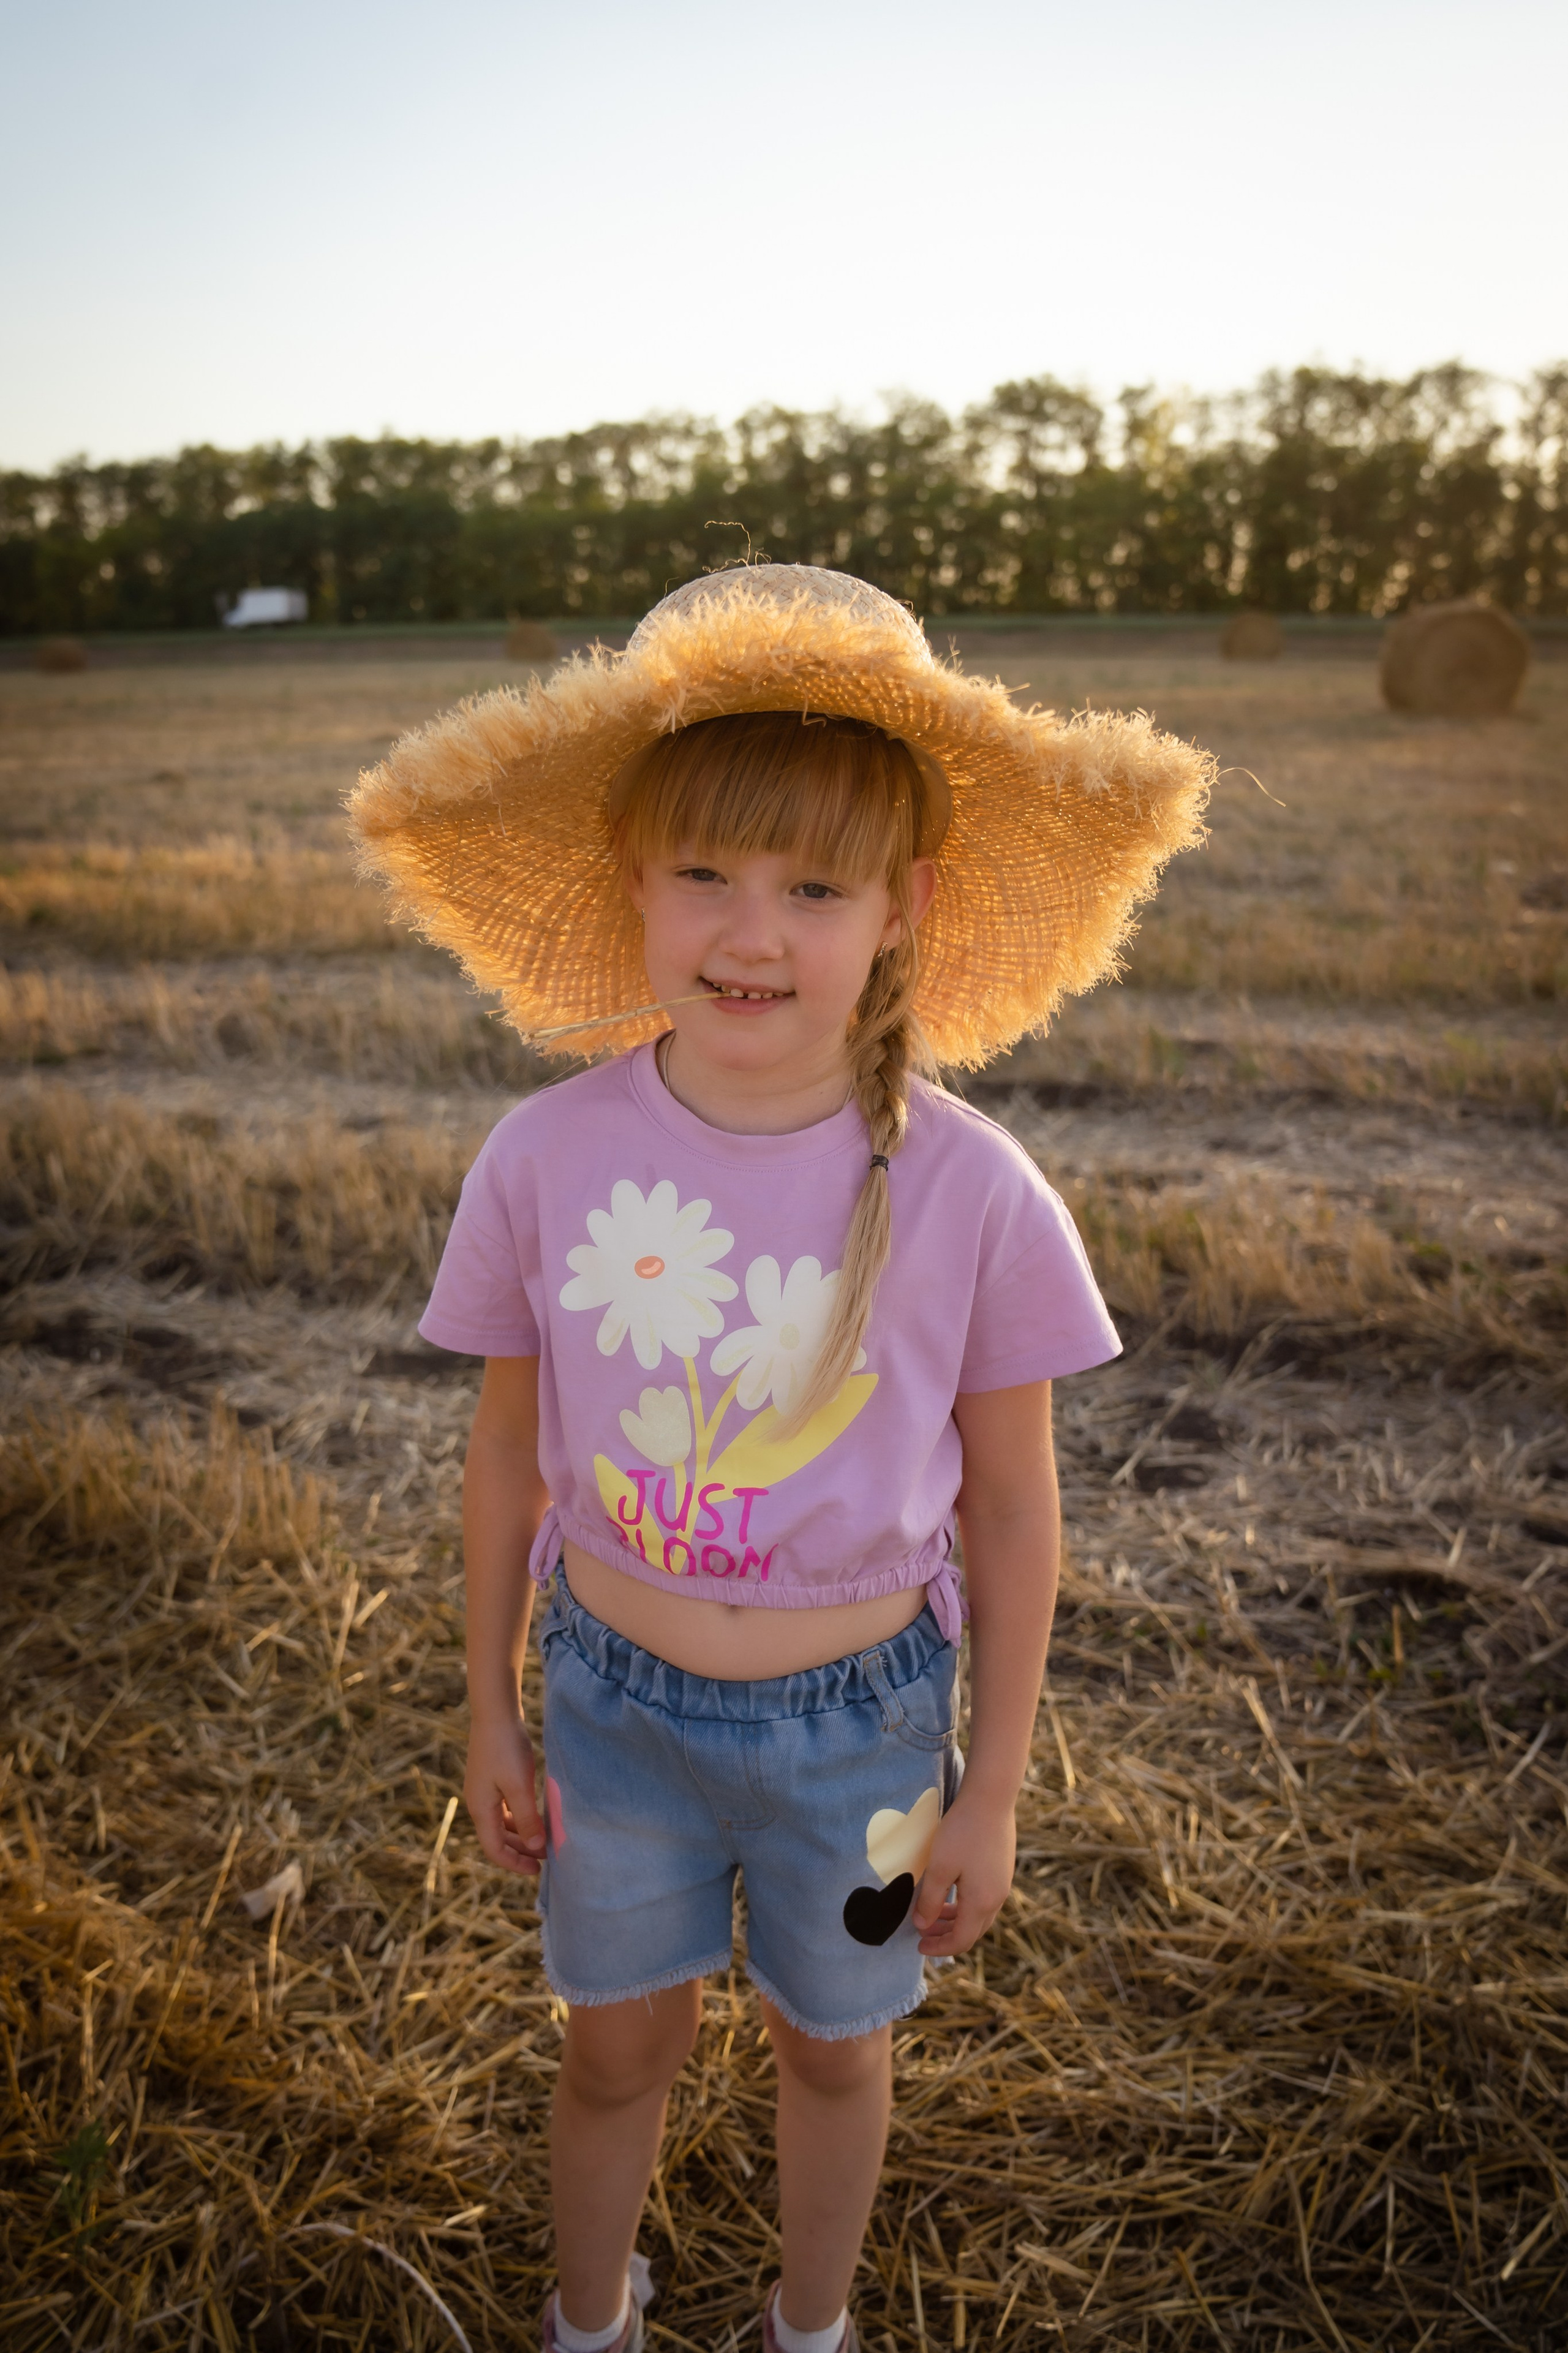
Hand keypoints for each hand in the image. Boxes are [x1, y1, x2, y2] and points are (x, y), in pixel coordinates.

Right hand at [465, 1710, 546, 1875]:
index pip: (494, 1850)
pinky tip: (535, 1816)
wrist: (495, 1712)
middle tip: (546, 1857)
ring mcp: (483, 1791)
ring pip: (501, 1824)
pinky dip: (518, 1818)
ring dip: (520, 1835)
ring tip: (543, 1840)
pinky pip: (503, 1809)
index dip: (515, 1863)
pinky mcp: (491, 1779)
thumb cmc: (507, 1748)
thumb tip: (536, 1848)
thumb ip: (527, 1819)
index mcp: (481, 1809)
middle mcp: (479, 1803)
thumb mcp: (519, 1786)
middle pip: (497, 1839)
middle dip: (520, 1851)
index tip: (538, 1870)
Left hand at [911, 1786, 1016, 1955]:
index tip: (918, 1946)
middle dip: (946, 1936)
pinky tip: (951, 1894)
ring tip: (933, 1915)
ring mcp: (1002, 1883)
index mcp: (982, 1902)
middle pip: (972, 1931)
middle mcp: (997, 1898)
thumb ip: (930, 1900)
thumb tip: (922, 1926)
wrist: (991, 1798)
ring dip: (956, 1920)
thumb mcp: (939, 1867)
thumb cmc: (962, 1832)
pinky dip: (966, 1906)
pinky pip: (984, 1899)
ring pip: (979, 1915)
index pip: (961, 1940)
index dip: (939, 1948)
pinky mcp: (1002, 1870)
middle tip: (923, 1933)